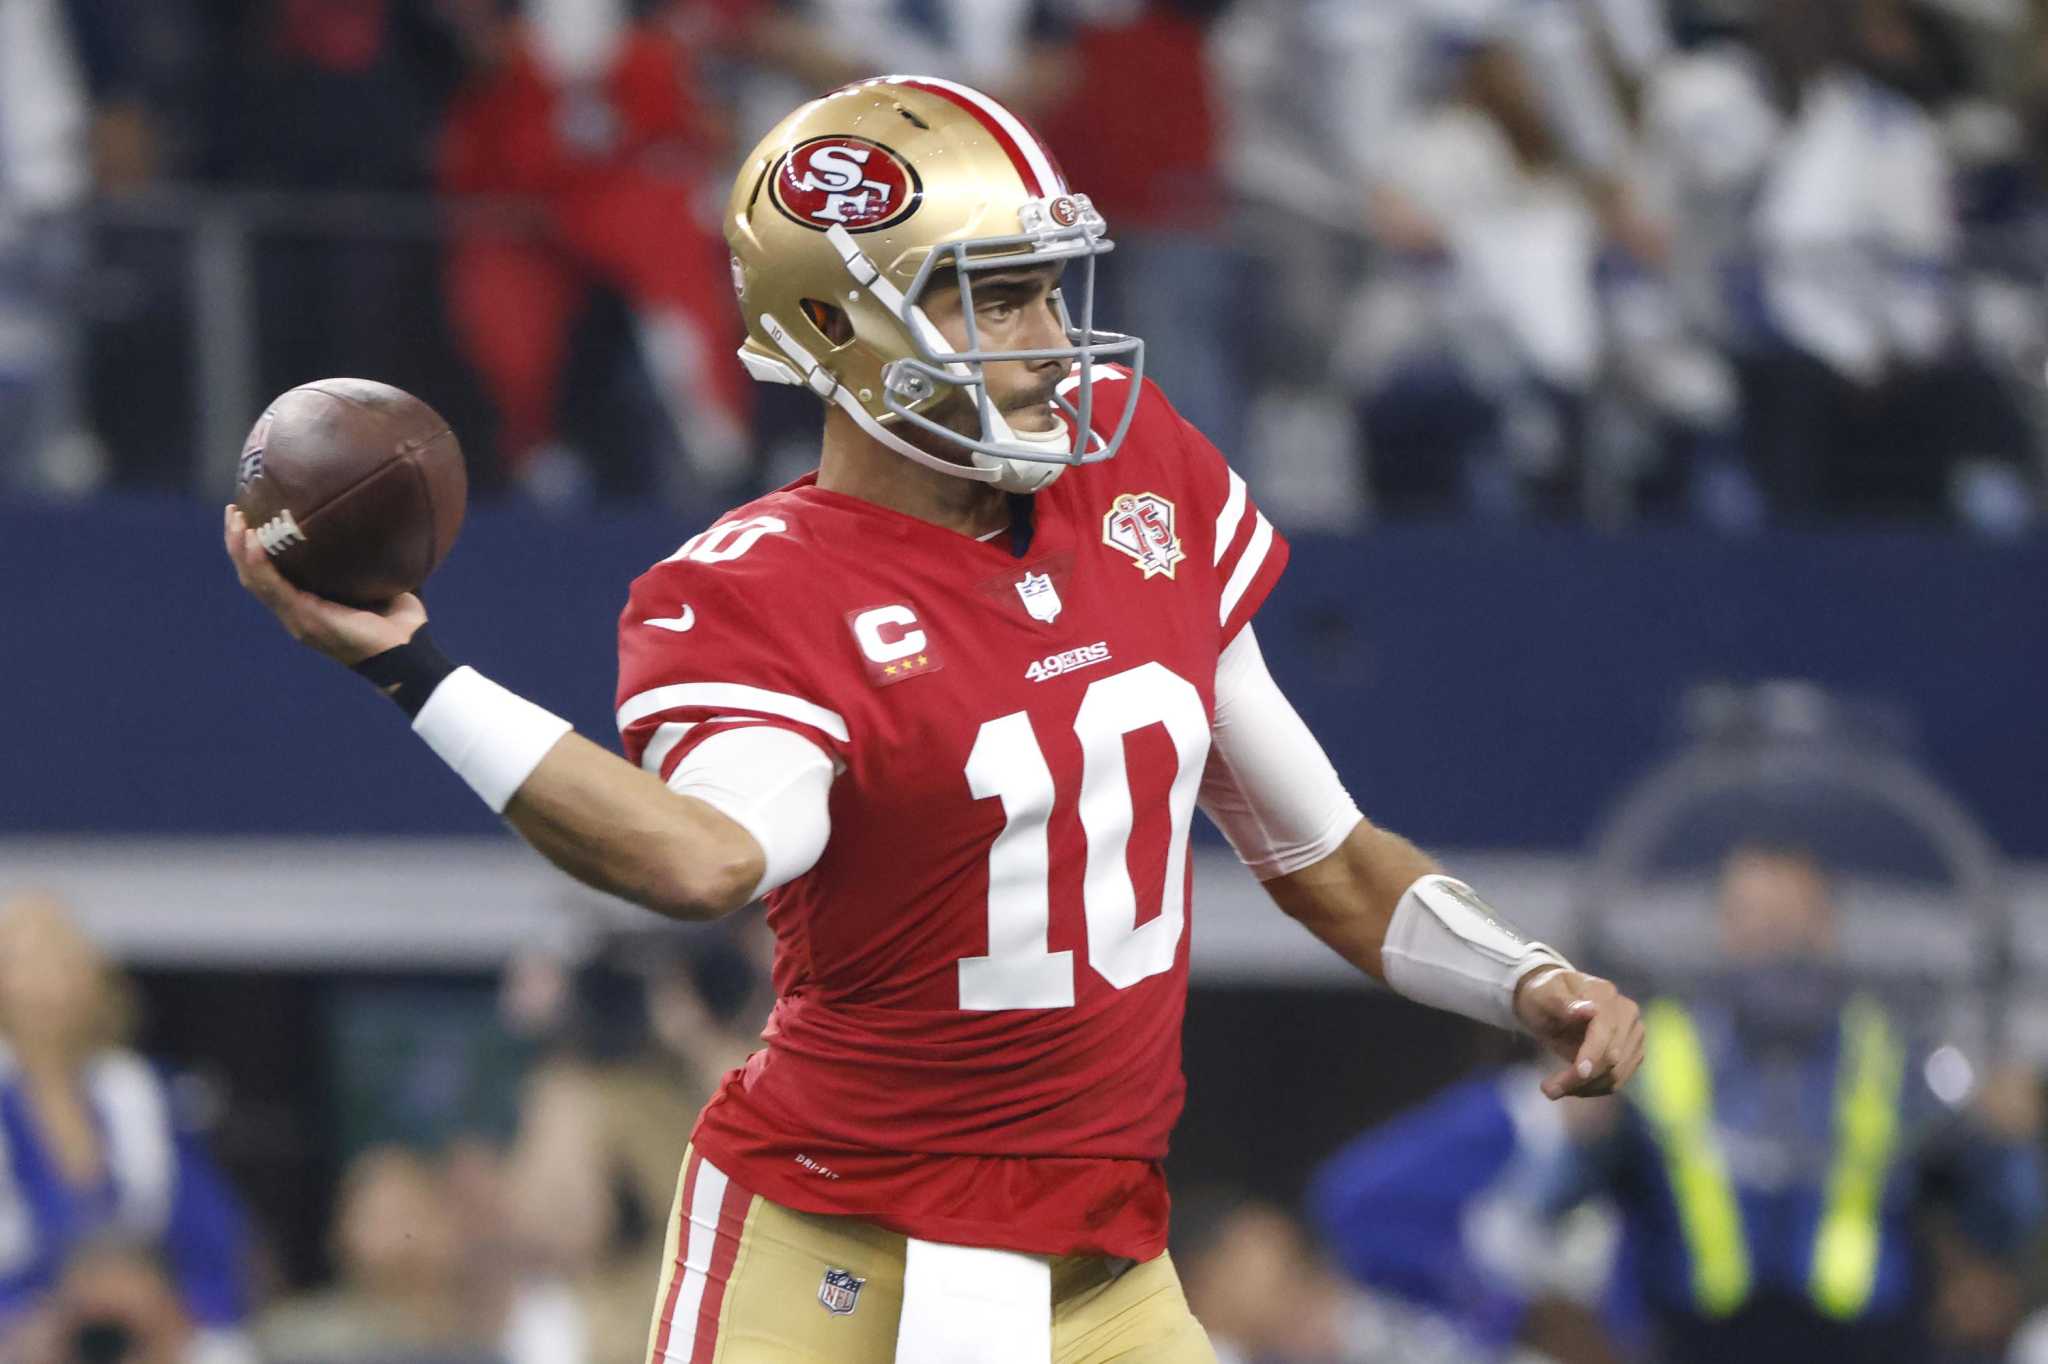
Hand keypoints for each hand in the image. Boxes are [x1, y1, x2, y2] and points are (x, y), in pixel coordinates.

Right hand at [223, 504, 425, 665]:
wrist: (409, 655)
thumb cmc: (399, 622)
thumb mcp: (377, 583)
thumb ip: (366, 560)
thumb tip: (378, 521)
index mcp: (306, 605)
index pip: (267, 575)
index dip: (252, 549)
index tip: (247, 515)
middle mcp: (295, 613)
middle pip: (252, 575)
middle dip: (237, 543)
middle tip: (233, 510)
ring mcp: (297, 618)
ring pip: (254, 581)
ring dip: (240, 549)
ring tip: (236, 519)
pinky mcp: (305, 620)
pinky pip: (274, 589)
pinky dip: (259, 564)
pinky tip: (253, 542)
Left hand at [1515, 967, 1643, 1099]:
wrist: (1551, 1001)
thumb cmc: (1543, 995)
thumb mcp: (1543, 995)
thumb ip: (1563, 1003)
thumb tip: (1591, 1009)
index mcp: (1605, 994)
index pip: (1605, 1030)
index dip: (1593, 1054)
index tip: (1577, 1074)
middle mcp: (1627, 1013)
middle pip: (1613, 1056)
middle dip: (1581, 1078)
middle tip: (1548, 1090)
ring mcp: (1633, 1034)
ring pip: (1617, 1074)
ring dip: (1585, 1088)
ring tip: (1553, 1089)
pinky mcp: (1632, 1053)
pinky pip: (1617, 1080)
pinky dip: (1593, 1089)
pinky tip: (1571, 1087)